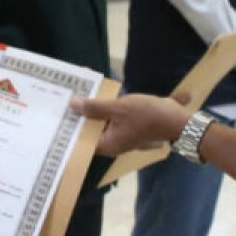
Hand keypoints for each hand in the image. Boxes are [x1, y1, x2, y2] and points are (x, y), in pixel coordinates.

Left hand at [71, 93, 189, 156]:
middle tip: (63, 98)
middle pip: (89, 129)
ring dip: (91, 108)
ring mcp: (120, 134)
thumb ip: (95, 107)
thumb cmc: (147, 115)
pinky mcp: (127, 126)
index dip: (69, 126)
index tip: (57, 113)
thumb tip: (73, 105)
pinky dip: (103, 107)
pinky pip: (110, 117)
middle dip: (79, 113)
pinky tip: (96, 92)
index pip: (80, 139)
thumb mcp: (119, 108)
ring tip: (76, 91)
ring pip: (99, 122)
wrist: (178, 120)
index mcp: (107, 144)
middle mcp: (111, 143)